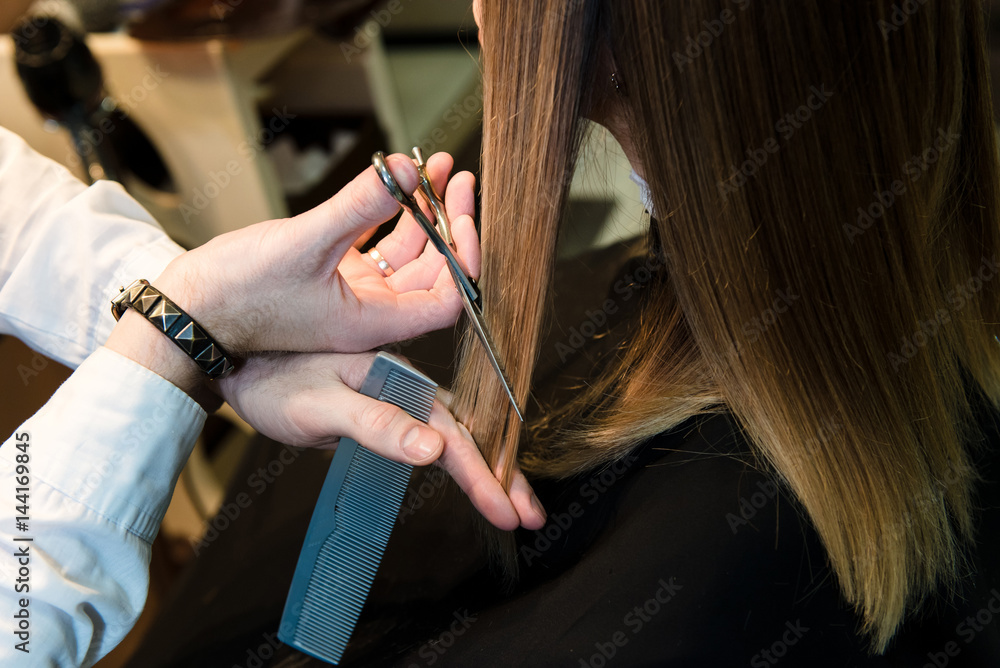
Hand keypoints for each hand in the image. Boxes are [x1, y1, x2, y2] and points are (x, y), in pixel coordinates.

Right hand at [155, 152, 478, 354]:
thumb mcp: (304, 242)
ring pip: (407, 253)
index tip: (464, 216)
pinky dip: (391, 213)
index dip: (463, 260)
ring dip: (425, 212)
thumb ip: (359, 206)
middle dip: (451, 224)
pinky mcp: (333, 273)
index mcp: (371, 321)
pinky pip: (377, 242)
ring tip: (439, 168)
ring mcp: (353, 292)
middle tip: (460, 181)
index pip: (446, 300)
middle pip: (433, 271)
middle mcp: (369, 311)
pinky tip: (400, 180)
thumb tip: (406, 170)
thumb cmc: (239, 293)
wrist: (189, 308)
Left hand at [218, 351, 546, 530]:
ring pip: (451, 436)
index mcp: (397, 382)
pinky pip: (428, 434)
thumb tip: (433, 451)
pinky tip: (466, 471)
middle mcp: (403, 387)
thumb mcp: (321, 406)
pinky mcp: (381, 409)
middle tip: (529, 515)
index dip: (484, 477)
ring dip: (484, 467)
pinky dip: (455, 457)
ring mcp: (394, 398)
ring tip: (510, 500)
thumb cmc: (272, 379)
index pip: (451, 438)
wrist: (237, 358)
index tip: (510, 513)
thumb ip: (376, 425)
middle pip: (465, 436)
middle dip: (501, 477)